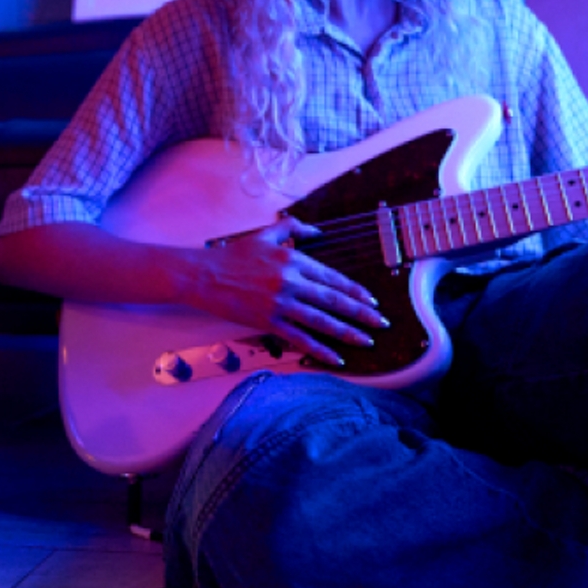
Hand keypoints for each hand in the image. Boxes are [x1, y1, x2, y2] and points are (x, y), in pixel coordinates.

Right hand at [185, 216, 386, 365]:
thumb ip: (293, 229)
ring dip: (347, 332)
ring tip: (366, 341)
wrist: (205, 276)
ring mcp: (280, 304)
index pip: (332, 277)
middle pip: (333, 300)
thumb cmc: (233, 255)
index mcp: (292, 260)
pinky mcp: (268, 322)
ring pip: (321, 321)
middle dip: (361, 313)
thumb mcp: (265, 235)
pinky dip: (319, 349)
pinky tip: (335, 358)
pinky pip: (299, 338)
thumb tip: (317, 231)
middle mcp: (290, 282)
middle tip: (381, 323)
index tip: (371, 300)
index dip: (354, 290)